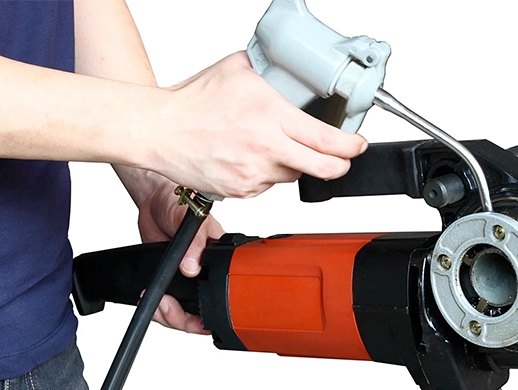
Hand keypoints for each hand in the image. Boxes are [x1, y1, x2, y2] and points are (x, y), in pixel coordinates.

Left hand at [115, 166, 224, 333]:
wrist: (155, 201)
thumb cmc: (180, 204)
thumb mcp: (192, 221)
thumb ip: (194, 245)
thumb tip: (192, 268)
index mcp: (220, 263)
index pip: (225, 297)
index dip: (213, 313)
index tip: (195, 311)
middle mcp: (206, 275)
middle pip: (204, 315)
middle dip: (184, 319)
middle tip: (168, 307)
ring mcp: (188, 281)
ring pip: (185, 314)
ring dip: (170, 315)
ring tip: (158, 304)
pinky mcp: (170, 281)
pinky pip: (169, 304)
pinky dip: (158, 308)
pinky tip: (151, 299)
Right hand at [142, 52, 367, 197]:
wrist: (160, 131)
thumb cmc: (192, 102)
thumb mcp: (237, 70)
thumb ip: (268, 72)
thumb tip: (284, 70)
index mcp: (271, 117)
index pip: (327, 141)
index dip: (350, 147)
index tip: (357, 145)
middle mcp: (266, 149)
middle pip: (322, 169)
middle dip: (339, 166)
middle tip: (341, 160)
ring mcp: (254, 174)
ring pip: (292, 176)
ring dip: (292, 165)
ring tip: (270, 147)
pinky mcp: (241, 191)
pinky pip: (267, 185)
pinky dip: (266, 174)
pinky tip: (248, 158)